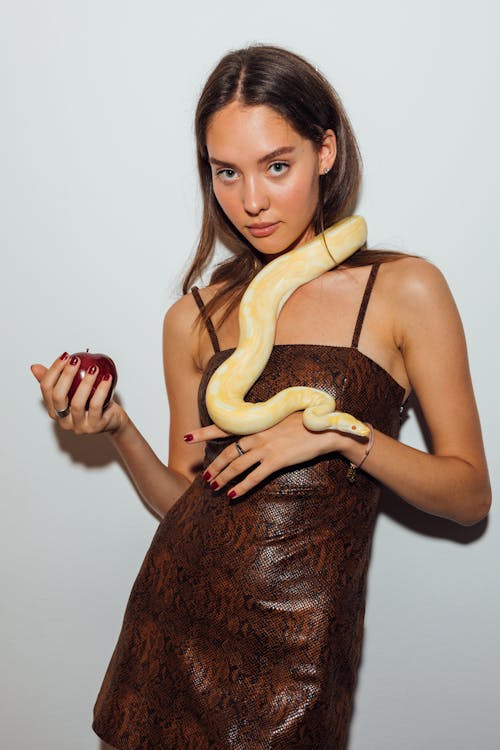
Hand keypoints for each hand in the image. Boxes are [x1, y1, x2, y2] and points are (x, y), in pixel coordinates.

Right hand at [31, 352, 126, 434]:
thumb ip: (57, 379)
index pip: (46, 389)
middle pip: (58, 397)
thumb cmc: (91, 403)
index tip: (65, 356)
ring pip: (77, 403)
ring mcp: (79, 426)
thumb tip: (34, 367)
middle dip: (66, 375)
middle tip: (76, 360)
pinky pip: (96, 406)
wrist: (112, 420)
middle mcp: (63, 420)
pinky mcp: (95, 427)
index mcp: (54, 410)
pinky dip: (101, 390)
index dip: (53, 371)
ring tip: (93, 368)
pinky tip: (107, 378)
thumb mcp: (73, 390)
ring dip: (85, 383)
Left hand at [186, 412, 349, 497]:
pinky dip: (241, 487)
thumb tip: (254, 432)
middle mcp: (258, 434)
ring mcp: (266, 447)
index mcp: (257, 423)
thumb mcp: (281, 417)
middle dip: (213, 466)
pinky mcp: (277, 460)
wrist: (324, 429)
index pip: (225, 427)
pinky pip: (254, 477)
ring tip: (213, 488)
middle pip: (228, 452)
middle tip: (203, 477)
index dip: (204, 432)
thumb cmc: (306, 423)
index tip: (188, 437)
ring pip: (237, 465)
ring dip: (223, 478)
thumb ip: (265, 425)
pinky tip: (233, 495)